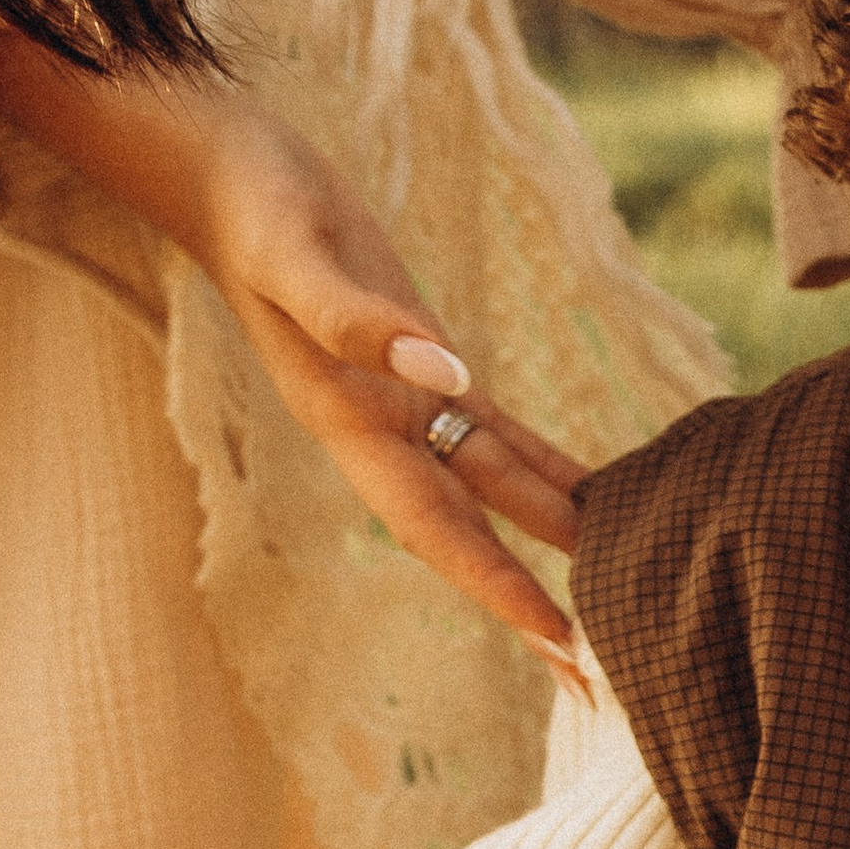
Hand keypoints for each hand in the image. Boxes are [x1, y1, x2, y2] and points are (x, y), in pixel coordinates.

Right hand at [0, 26, 590, 668]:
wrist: (228, 167)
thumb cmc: (257, 205)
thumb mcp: (301, 255)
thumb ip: (361, 321)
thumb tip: (447, 371)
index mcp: (351, 425)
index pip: (440, 528)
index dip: (500, 587)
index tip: (561, 643)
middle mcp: (382, 432)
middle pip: (473, 537)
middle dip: (532, 606)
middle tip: (600, 680)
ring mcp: (404, 405)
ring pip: (496, 493)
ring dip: (554, 548)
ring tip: (620, 605)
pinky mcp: (425, 365)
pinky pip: (499, 436)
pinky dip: (548, 472)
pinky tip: (599, 500)